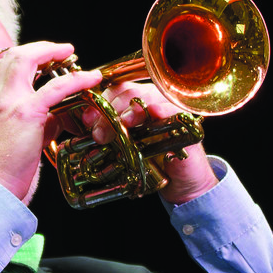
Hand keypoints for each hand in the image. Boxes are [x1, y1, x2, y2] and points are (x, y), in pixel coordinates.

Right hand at [0, 41, 100, 201]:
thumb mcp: (12, 138)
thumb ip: (35, 121)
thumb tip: (59, 115)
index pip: (2, 65)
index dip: (24, 56)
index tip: (42, 57)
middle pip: (13, 54)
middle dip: (39, 47)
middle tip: (60, 50)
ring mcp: (8, 102)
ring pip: (27, 59)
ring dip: (52, 52)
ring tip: (70, 54)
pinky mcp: (26, 114)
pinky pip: (55, 88)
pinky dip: (76, 79)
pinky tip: (90, 78)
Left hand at [76, 79, 218, 204]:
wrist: (178, 182)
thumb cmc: (149, 163)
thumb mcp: (123, 149)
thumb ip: (106, 135)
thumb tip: (86, 128)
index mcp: (135, 102)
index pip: (115, 90)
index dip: (100, 102)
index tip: (86, 120)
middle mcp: (151, 100)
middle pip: (129, 92)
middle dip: (111, 110)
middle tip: (99, 134)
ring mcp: (168, 108)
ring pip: (148, 97)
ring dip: (133, 109)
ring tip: (124, 124)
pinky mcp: (186, 121)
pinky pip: (173, 109)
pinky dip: (162, 109)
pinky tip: (154, 113)